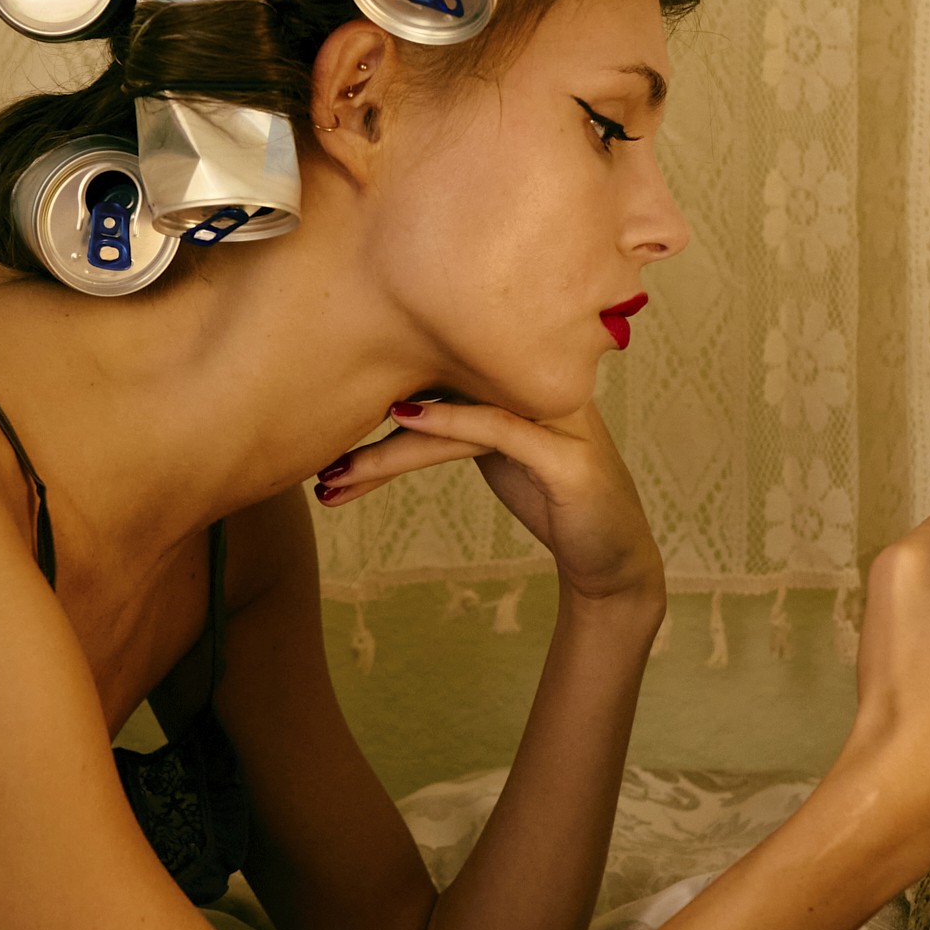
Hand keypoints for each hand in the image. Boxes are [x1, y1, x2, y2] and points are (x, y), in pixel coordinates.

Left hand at [314, 397, 664, 612]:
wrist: (612, 558)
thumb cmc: (554, 501)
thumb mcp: (497, 453)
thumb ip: (458, 420)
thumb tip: (389, 399)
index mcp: (522, 377)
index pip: (437, 372)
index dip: (375, 396)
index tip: (320, 438)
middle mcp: (538, 385)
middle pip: (437, 389)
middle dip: (370, 429)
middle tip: (316, 468)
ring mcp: (557, 416)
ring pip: (454, 414)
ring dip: (387, 449)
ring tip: (337, 479)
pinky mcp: (565, 456)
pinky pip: (496, 428)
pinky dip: (448, 421)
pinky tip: (402, 421)